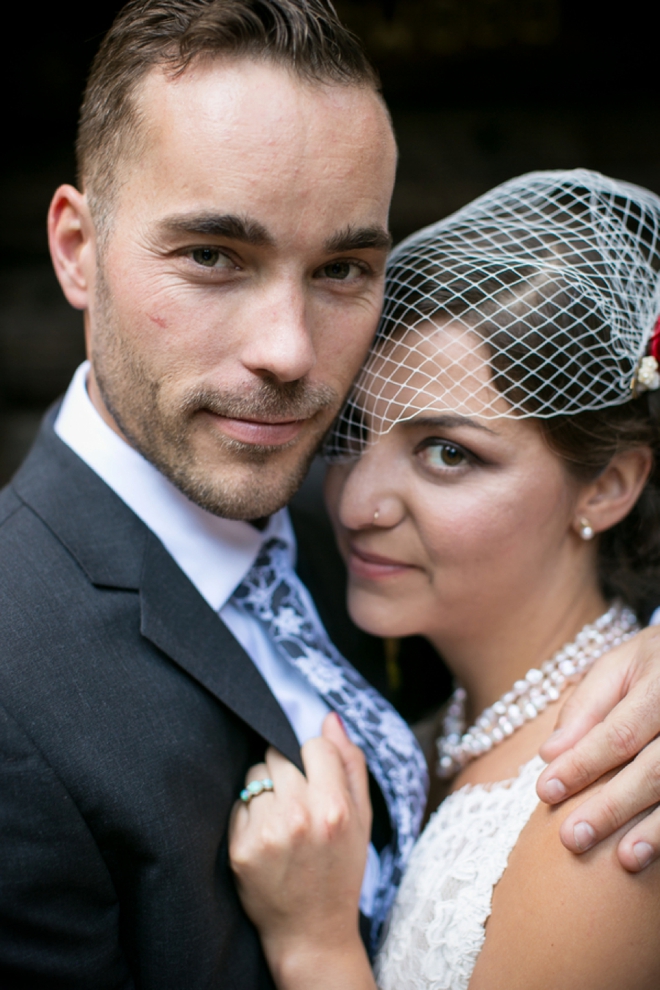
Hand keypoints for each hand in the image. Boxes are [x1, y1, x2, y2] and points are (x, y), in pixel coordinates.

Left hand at [229, 713, 375, 989]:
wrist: (312, 931)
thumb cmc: (341, 869)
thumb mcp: (363, 818)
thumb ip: (350, 763)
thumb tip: (329, 718)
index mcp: (335, 807)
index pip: (314, 745)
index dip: (315, 758)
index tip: (316, 777)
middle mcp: (300, 816)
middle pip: (278, 753)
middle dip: (287, 770)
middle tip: (296, 798)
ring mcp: (267, 832)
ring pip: (254, 775)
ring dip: (265, 788)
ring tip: (281, 818)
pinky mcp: (240, 848)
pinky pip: (238, 803)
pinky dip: (249, 814)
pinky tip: (266, 837)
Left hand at [537, 626, 659, 869]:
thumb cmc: (654, 664)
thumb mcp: (619, 667)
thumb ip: (586, 707)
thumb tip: (550, 755)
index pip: (618, 733)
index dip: (582, 765)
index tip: (546, 791)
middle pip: (654, 771)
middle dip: (611, 808)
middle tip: (572, 838)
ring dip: (654, 831)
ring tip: (624, 859)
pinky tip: (656, 854)